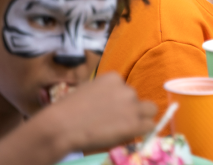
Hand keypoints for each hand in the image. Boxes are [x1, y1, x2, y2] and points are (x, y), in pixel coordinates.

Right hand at [37, 73, 155, 151]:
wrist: (62, 126)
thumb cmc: (66, 110)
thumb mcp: (87, 90)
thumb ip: (104, 93)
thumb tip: (111, 103)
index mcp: (113, 77)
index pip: (124, 88)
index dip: (118, 101)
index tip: (107, 109)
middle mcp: (127, 89)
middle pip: (137, 99)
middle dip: (129, 108)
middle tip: (115, 121)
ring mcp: (133, 106)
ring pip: (149, 110)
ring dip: (140, 118)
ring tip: (123, 128)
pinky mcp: (136, 123)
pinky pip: (150, 126)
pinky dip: (142, 131)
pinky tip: (129, 134)